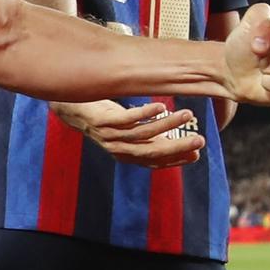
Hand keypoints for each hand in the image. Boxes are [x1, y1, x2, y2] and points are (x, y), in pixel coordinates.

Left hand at [53, 100, 204, 168]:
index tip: (196, 154)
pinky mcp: (102, 121)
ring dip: (168, 125)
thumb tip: (177, 136)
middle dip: (177, 147)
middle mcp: (119, 148)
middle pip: (152, 151)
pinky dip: (145, 114)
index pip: (155, 162)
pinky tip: (160, 107)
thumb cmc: (105, 118)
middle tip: (200, 141)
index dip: (176, 159)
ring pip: (143, 134)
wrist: (70, 108)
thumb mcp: (129, 130)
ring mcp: (109, 135)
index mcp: (127, 154)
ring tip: (187, 114)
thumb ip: (149, 135)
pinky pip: (126, 119)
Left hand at [224, 4, 269, 104]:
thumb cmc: (247, 45)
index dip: (267, 29)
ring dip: (267, 67)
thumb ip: (260, 14)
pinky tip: (269, 80)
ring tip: (267, 66)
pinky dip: (268, 82)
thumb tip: (268, 34)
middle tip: (265, 53)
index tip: (260, 36)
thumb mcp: (248, 21)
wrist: (235, 73)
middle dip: (269, 48)